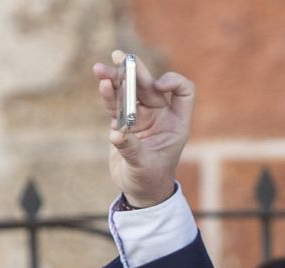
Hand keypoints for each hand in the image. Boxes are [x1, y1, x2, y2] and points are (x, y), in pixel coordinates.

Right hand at [92, 52, 193, 208]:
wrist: (139, 191)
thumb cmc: (149, 181)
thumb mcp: (143, 167)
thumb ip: (131, 149)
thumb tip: (116, 134)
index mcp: (175, 123)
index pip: (184, 92)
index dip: (173, 82)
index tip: (158, 86)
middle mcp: (160, 115)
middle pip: (149, 85)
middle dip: (135, 72)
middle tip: (120, 59)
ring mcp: (141, 116)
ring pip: (130, 90)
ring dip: (116, 78)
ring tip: (100, 69)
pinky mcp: (123, 120)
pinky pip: (116, 102)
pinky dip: (108, 93)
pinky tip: (101, 83)